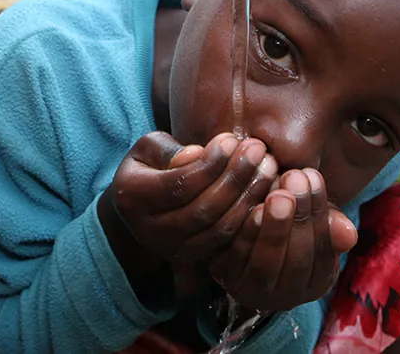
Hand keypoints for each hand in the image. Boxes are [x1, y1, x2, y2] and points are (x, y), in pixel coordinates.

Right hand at [101, 132, 277, 273]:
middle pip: (202, 210)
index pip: (179, 184)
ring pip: (218, 229)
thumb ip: (169, 150)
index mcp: (132, 198)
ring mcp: (172, 250)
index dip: (210, 164)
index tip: (232, 140)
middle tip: (258, 150)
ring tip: (268, 166)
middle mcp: (149, 231)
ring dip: (248, 197)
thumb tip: (196, 155)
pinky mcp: (193, 258)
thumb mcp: (149, 148)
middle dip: (235, 178)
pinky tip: (267, 192)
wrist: (142, 204)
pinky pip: (228, 243)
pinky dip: (250, 219)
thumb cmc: (151, 165)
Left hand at [209, 169, 357, 311]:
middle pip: (298, 262)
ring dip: (275, 227)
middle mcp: (287, 297)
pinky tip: (254, 208)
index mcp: (316, 283)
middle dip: (299, 219)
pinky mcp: (226, 279)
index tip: (313, 178)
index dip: (320, 216)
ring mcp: (254, 292)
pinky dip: (248, 233)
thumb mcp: (311, 220)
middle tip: (296, 180)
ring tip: (279, 195)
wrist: (240, 227)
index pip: (323, 255)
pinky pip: (238, 259)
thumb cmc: (286, 220)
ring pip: (268, 264)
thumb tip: (351, 234)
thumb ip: (331, 225)